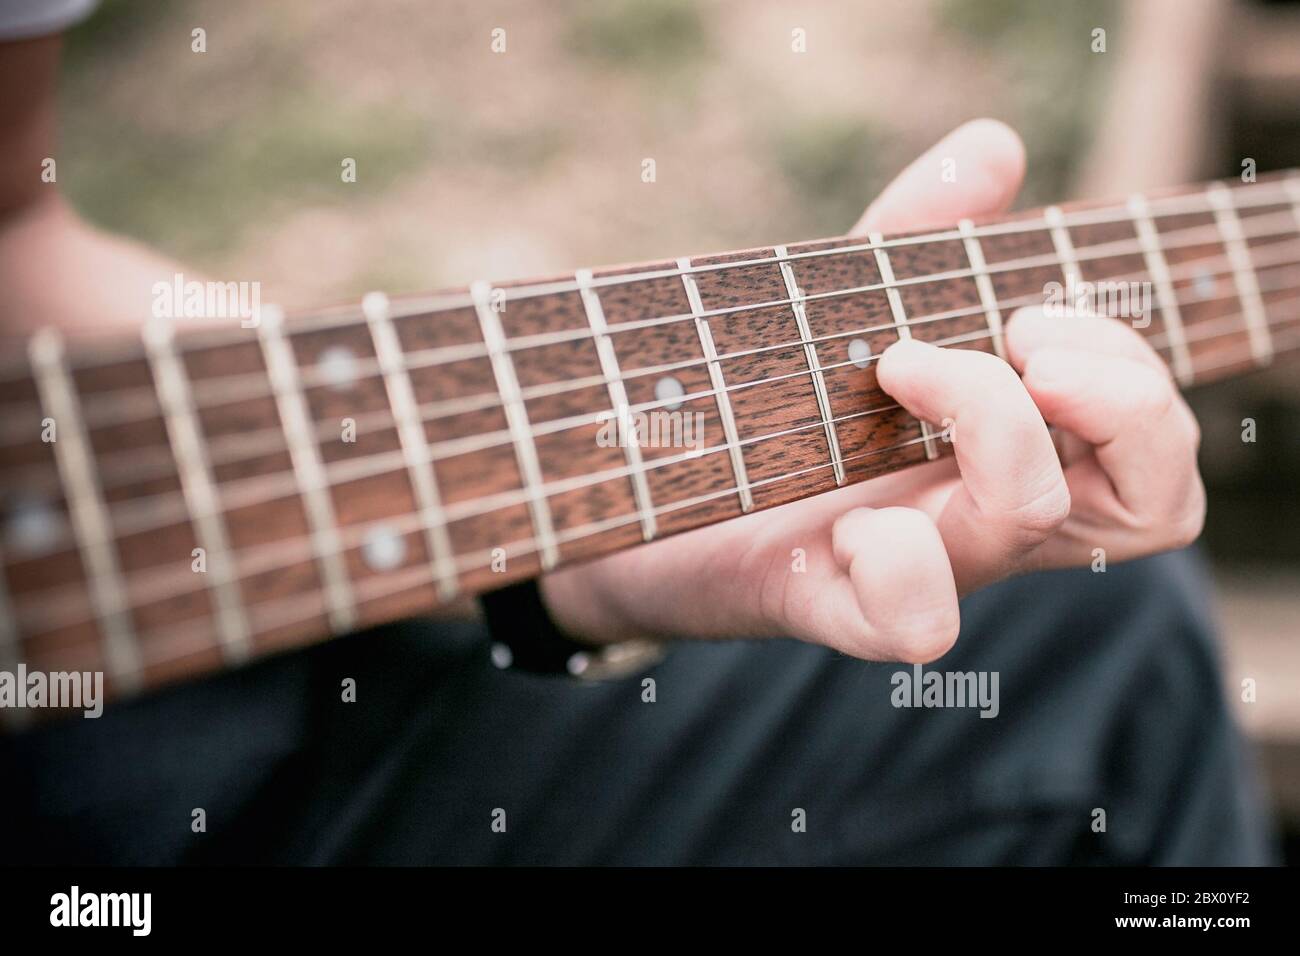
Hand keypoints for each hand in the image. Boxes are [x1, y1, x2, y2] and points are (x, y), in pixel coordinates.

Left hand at [542, 119, 1204, 662]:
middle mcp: (981, 520)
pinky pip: (911, 619)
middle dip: (1119, 398)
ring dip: (997, 427)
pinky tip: (846, 515)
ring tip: (903, 366)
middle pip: (1154, 505)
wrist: (636, 494)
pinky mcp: (829, 602)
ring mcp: (917, 568)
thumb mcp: (842, 303)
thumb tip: (996, 147)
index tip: (1031, 313)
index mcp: (1004, 459)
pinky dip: (900, 559)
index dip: (1138, 382)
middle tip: (1021, 338)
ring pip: (1034, 531)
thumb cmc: (758, 402)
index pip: (1151, 456)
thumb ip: (920, 231)